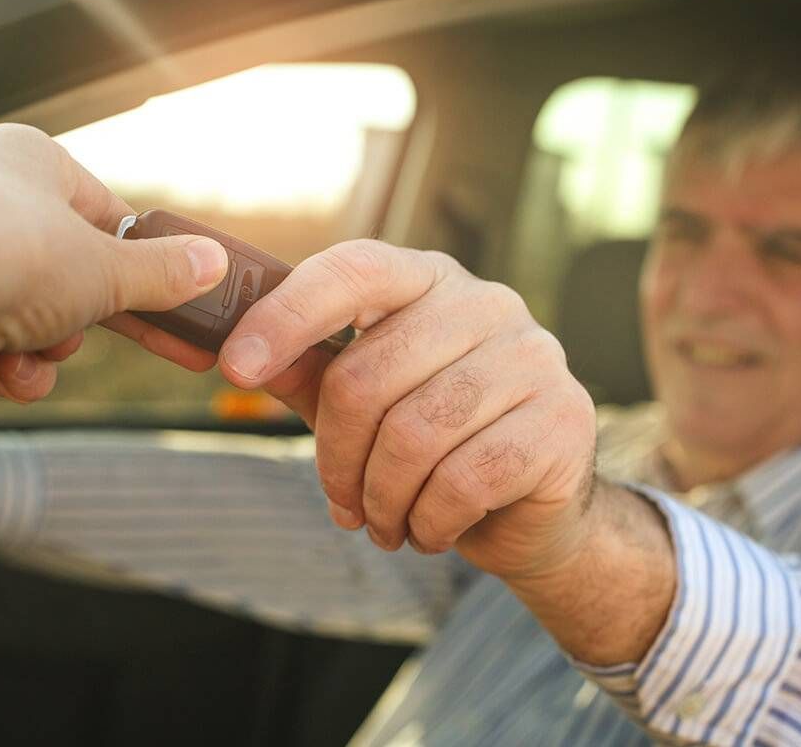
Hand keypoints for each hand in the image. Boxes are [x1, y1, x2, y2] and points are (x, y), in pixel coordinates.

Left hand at [0, 123, 228, 413]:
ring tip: (40, 346)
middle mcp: (0, 213)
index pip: (113, 220)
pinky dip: (17, 371)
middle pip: (83, 278)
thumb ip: (164, 274)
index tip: (192, 297)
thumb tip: (213, 265)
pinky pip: (6, 358)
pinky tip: (11, 370)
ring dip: (54, 349)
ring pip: (47, 326)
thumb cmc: (5, 254)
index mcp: (36, 170)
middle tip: (176, 347)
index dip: (154, 264)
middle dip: (106, 317)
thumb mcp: (109, 267)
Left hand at [218, 240, 596, 579]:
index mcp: (432, 281)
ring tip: (383, 522)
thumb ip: (312, 375)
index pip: (356, 270)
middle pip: (369, 375)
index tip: (236, 368)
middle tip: (340, 504)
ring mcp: (535, 357)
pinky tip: (430, 530)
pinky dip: (430, 521)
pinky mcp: (564, 420)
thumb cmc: (438, 446)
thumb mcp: (366, 408)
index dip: (287, 315)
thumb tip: (236, 354)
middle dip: (337, 459)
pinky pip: (464, 480)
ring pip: (414, 435)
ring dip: (381, 500)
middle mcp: (488, 304)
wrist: (533, 510)